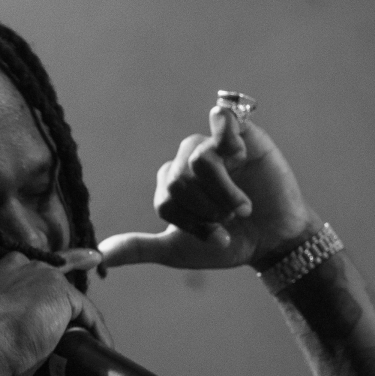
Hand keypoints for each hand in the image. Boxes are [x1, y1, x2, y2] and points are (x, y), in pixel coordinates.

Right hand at [0, 248, 108, 375]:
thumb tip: (14, 348)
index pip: (22, 267)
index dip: (38, 273)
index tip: (51, 273)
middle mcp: (17, 268)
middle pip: (54, 267)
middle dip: (76, 259)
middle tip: (94, 259)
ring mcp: (41, 276)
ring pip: (72, 298)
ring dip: (87, 321)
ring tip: (99, 342)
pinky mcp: (61, 292)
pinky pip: (88, 313)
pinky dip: (98, 333)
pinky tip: (103, 347)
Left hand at [98, 102, 316, 270]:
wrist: (275, 240)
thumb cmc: (230, 244)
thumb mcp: (178, 250)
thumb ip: (140, 248)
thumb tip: (99, 255)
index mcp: (171, 183)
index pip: (165, 200)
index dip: (192, 224)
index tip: (216, 238)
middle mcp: (189, 160)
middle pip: (179, 180)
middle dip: (208, 211)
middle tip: (230, 221)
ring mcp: (215, 145)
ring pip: (200, 161)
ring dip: (224, 194)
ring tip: (243, 209)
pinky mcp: (242, 133)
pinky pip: (222, 120)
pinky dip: (230, 142)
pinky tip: (242, 161)